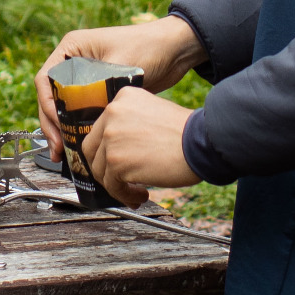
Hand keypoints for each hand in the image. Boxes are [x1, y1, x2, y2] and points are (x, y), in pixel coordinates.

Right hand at [33, 14, 200, 149]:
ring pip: (64, 109)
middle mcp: (74, 63)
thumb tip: (87, 119)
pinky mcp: (99, 92)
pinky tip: (79, 147)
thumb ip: (102, 87)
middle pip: (51, 98)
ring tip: (62, 154)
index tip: (58, 125)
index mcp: (72, 49)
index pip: (46, 80)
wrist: (176, 49)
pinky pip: (81, 114)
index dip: (47, 105)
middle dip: (52, 124)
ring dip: (62, 131)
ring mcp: (85, 79)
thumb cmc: (149, 46)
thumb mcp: (121, 64)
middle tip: (57, 148)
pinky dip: (78, 129)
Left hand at [86, 88, 198, 205]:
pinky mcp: (116, 161)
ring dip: (118, 185)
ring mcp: (111, 137)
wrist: (202, 142)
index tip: (118, 161)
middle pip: (93, 148)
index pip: (101, 128)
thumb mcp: (154, 113)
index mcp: (122, 98)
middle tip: (120, 179)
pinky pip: (112, 185)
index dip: (107, 149)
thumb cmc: (186, 132)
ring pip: (101, 170)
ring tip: (136, 191)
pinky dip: (124, 195)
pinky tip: (141, 196)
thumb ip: (132, 124)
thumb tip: (119, 148)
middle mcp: (112, 114)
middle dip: (105, 168)